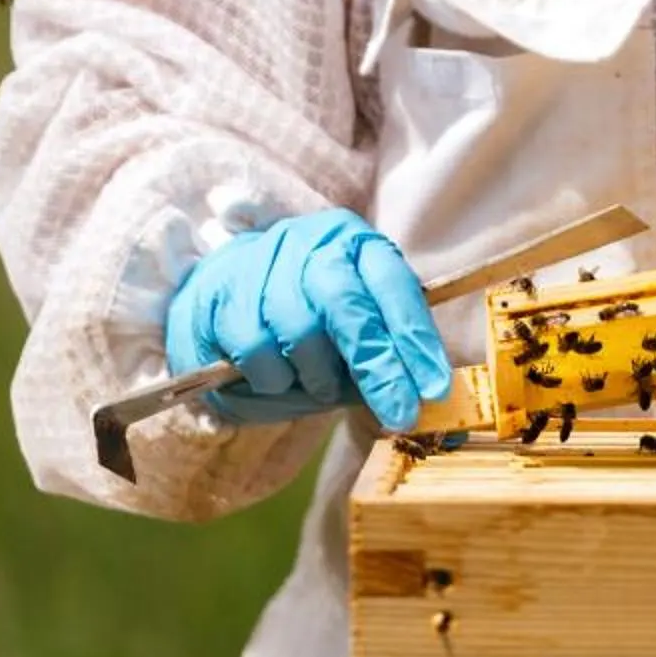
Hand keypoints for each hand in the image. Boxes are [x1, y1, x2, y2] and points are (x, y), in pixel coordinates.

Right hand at [166, 209, 452, 429]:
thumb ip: (379, 348)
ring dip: (317, 376)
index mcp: (354, 242)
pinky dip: (272, 378)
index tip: (434, 388)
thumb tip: (413, 394)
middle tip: (398, 414)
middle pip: (350, 308)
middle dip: (379, 368)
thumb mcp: (349, 322)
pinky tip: (274, 376)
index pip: (393, 286)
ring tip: (318, 385)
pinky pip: (255, 351)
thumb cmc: (302, 316)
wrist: (221, 293)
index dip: (416, 338)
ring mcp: (263, 264)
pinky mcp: (223, 294)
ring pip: (301, 333)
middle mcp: (310, 243)